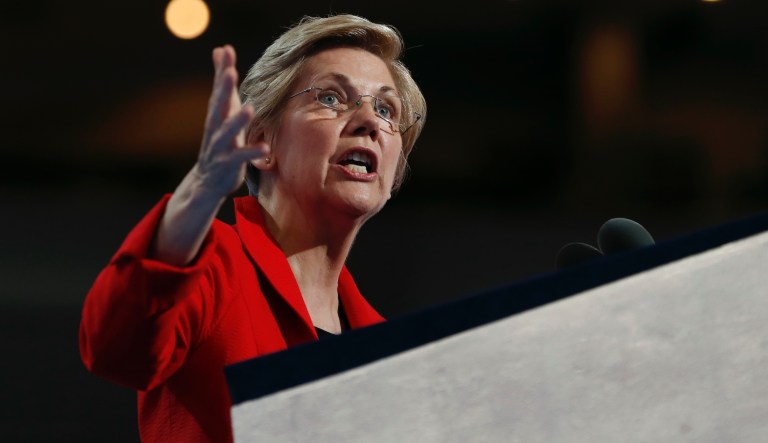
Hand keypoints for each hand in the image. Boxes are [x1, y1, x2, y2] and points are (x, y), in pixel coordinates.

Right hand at [194, 45, 265, 198]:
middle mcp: (215, 128)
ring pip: (226, 132)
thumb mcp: (222, 109)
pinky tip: (265, 147)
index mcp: (217, 114)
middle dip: (223, 89)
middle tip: (230, 72)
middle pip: (218, 106)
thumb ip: (223, 82)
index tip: (226, 50)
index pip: (219, 89)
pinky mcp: (228, 164)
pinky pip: (241, 158)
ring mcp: (220, 146)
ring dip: (237, 121)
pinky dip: (252, 152)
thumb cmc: (221, 139)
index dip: (222, 70)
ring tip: (250, 108)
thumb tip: (220, 49)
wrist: (207, 180)